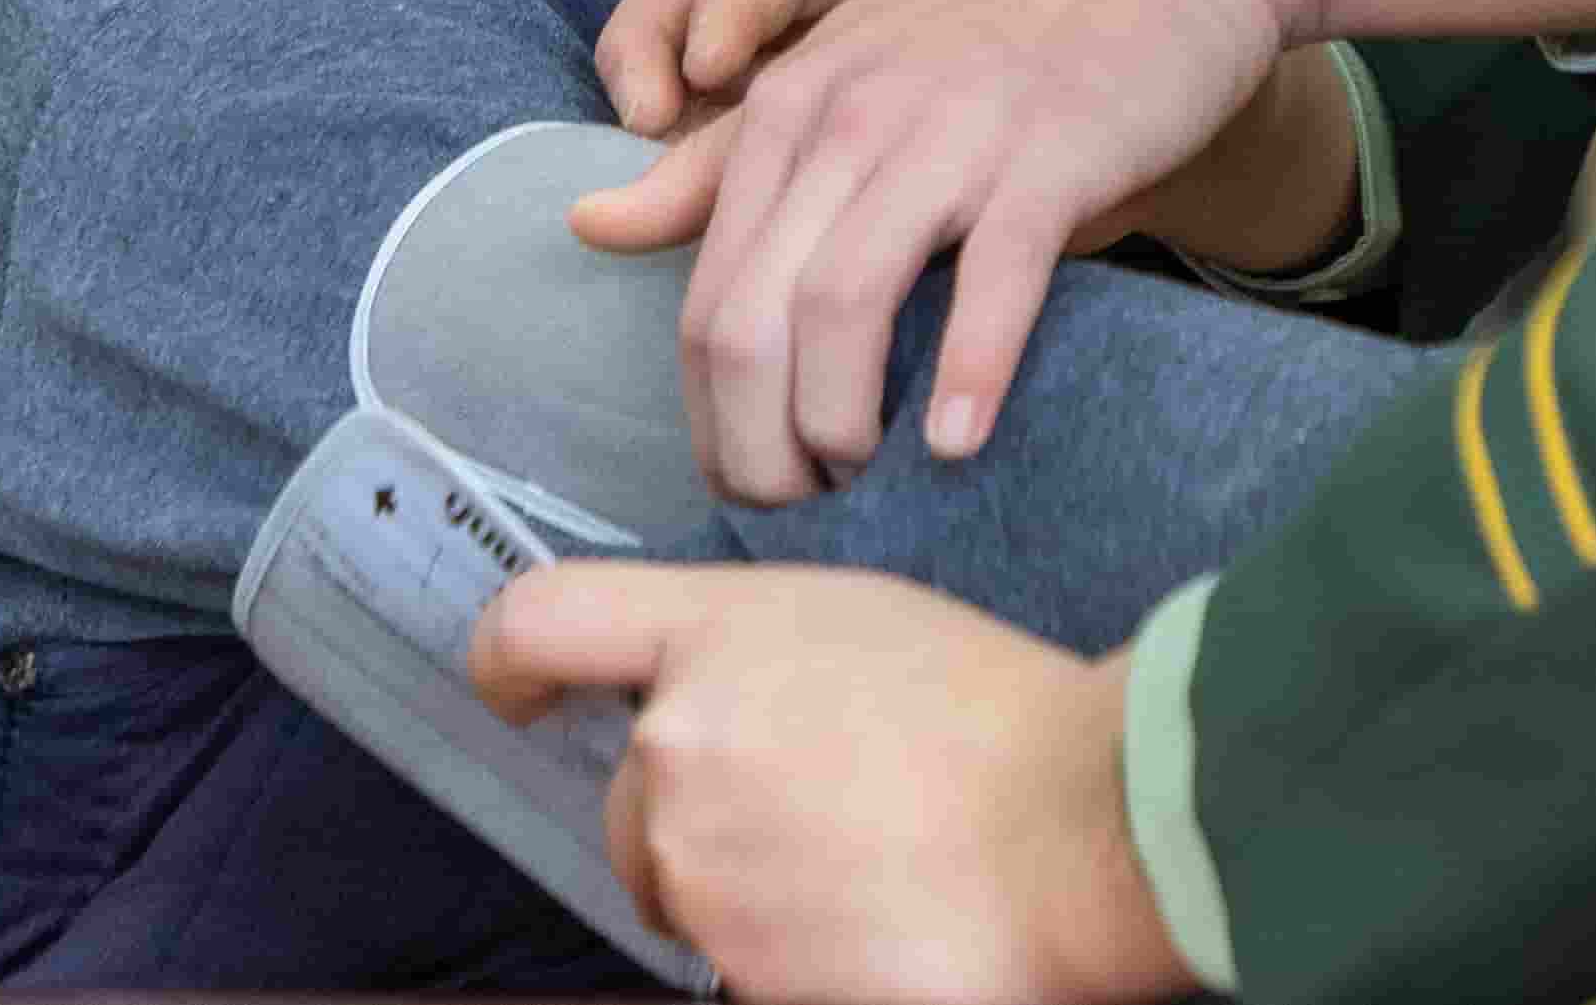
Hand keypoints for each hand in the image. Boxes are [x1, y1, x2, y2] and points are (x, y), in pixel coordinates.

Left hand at [470, 563, 1179, 1002]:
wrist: (1085, 829)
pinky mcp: (741, 976)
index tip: (514, 692)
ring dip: (758, 893)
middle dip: (700, 820)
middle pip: (628, 806)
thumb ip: (756, 660)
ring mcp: (700, 874)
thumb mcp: (867, 625)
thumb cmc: (1006, 720)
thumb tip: (723, 716)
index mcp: (715, 641)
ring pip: (689, 895)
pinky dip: (802, 955)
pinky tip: (886, 921)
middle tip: (827, 815)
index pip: (543, 625)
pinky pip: (745, 968)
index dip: (510, 664)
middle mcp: (677, 754)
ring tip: (880, 865)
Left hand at [575, 0, 1298, 502]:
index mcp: (791, 105)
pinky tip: (961, 444)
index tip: (754, 485)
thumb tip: (590, 222)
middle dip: (758, 444)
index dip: (715, 419)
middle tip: (801, 510)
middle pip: (751, 316)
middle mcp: (850, 114)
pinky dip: (968, 374)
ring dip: (839, 423)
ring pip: (843, 304)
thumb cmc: (1006, 27)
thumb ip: (729, 157)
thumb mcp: (852, 73)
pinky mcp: (1052, 150)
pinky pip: (991, 279)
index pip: (708, 299)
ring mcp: (949, 129)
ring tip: (864, 485)